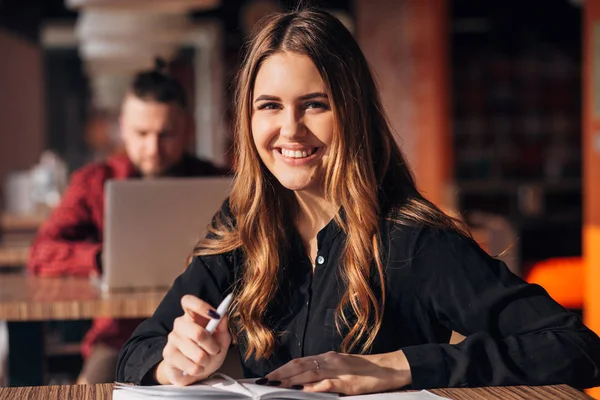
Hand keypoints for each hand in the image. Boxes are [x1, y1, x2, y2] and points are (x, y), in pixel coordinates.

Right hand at [155, 295, 231, 385]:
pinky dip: (199, 369)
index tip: (215, 316)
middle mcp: (179, 324)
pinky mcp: (168, 356)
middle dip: (212, 346)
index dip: (201, 306)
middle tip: (215, 350)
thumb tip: (223, 314)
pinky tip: (196, 368)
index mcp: (192, 316)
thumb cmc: (209, 351)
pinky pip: (191, 366)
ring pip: (197, 353)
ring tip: (205, 361)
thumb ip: (222, 327)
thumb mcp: (221, 339)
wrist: (195, 372)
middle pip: (197, 332)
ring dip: (206, 360)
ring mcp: (172, 339)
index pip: (188, 301)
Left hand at [265, 350, 411, 394]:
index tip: (270, 375)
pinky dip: (314, 387)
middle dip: (282, 373)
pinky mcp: (348, 382)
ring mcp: (338, 370)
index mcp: (328, 357)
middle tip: (266, 380)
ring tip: (277, 384)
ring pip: (310, 372)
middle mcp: (330, 360)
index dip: (283, 368)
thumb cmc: (365, 370)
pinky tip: (304, 390)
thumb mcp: (341, 370)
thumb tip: (304, 383)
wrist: (388, 369)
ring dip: (292, 379)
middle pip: (300, 365)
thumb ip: (323, 376)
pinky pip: (328, 384)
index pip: (300, 361)